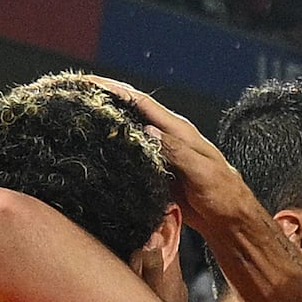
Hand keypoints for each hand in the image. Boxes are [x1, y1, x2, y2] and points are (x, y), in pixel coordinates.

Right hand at [83, 77, 255, 220]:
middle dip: (101, 99)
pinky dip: (112, 147)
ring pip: (126, 131)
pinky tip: (95, 150)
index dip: (113, 89)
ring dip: (104, 122)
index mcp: (177, 130)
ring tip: (75, 117)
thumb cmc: (223, 194)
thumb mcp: (202, 171)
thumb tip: (147, 129)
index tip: (86, 82)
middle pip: (128, 110)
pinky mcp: (155, 171)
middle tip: (71, 96)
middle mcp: (165, 136)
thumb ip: (176, 150)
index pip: (139, 102)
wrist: (230, 220)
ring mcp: (159, 153)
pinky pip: (129, 154)